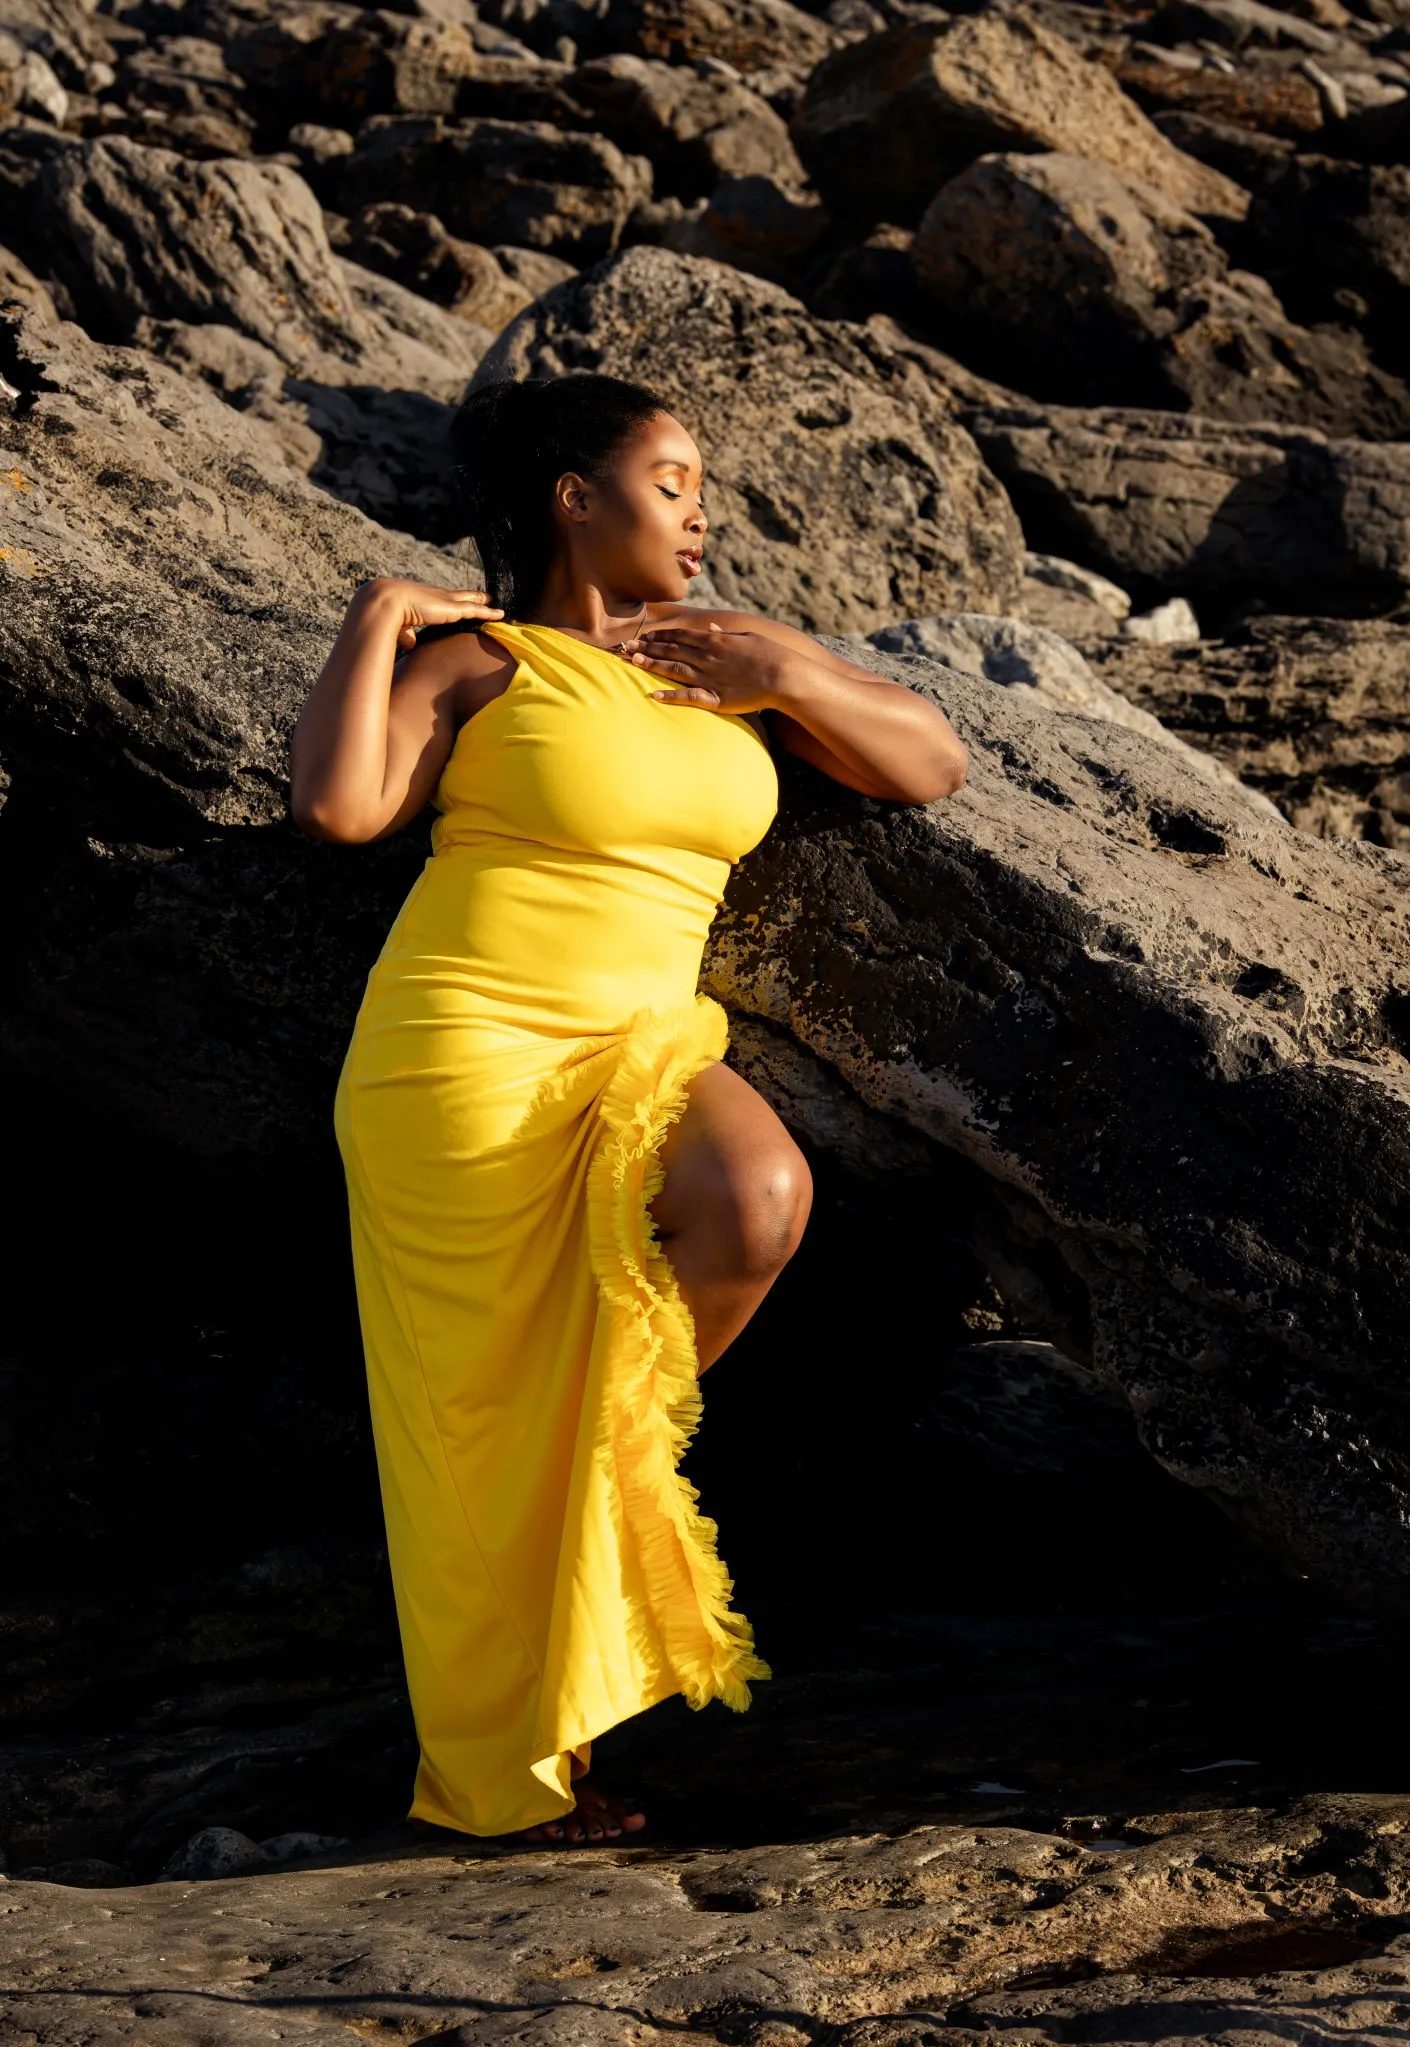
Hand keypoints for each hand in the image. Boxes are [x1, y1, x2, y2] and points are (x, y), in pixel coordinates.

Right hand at [354, 577, 503, 650]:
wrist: (386, 604)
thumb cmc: (387, 615)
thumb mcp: (400, 627)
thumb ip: (407, 635)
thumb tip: (410, 645)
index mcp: (424, 600)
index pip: (443, 600)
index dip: (453, 601)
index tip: (461, 602)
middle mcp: (437, 596)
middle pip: (461, 595)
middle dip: (473, 596)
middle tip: (486, 597)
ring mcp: (446, 600)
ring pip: (471, 601)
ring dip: (484, 603)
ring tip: (496, 603)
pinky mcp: (453, 608)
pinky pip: (476, 611)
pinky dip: (489, 613)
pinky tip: (501, 614)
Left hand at [622, 624, 794, 712]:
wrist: (784, 674)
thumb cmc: (769, 654)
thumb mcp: (746, 637)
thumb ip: (725, 634)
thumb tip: (711, 628)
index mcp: (715, 641)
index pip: (681, 636)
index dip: (660, 636)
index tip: (645, 636)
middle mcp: (707, 657)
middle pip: (672, 650)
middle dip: (647, 648)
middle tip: (626, 646)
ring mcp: (709, 677)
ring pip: (674, 669)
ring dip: (652, 665)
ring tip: (632, 661)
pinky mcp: (715, 698)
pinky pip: (688, 697)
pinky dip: (670, 696)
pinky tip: (654, 695)